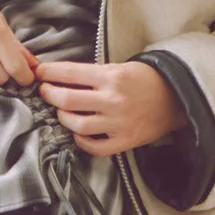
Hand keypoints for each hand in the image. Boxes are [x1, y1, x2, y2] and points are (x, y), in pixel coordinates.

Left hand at [34, 60, 187, 156]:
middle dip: (49, 94)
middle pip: (67, 100)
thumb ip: (92, 74)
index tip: (39, 73)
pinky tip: (79, 132)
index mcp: (111, 76)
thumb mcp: (119, 67)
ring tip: (61, 111)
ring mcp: (118, 123)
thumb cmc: (145, 79)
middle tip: (44, 92)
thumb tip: (60, 77)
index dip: (49, 73)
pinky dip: (81, 140)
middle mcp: (113, 100)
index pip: (69, 73)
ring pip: (77, 125)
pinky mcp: (125, 141)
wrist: (176, 97)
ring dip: (62, 118)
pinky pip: (94, 147)